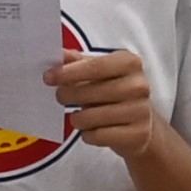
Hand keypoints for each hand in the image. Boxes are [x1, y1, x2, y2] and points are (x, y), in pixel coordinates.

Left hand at [47, 45, 161, 162]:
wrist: (141, 121)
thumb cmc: (115, 92)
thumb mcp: (99, 72)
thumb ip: (78, 62)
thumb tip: (59, 54)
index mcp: (130, 63)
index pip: (96, 66)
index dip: (69, 72)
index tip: (49, 77)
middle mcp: (139, 85)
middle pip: (91, 92)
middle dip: (68, 95)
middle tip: (60, 97)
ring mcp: (141, 111)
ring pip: (92, 117)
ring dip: (77, 118)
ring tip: (78, 116)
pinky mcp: (138, 134)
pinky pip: (99, 136)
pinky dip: (88, 135)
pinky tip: (92, 129)